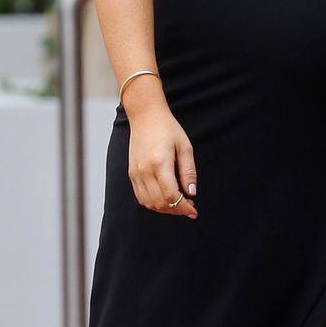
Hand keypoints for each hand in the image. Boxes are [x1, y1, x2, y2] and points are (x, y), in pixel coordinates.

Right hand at [127, 96, 197, 217]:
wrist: (145, 117)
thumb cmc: (167, 129)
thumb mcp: (185, 147)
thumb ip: (188, 171)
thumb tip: (192, 192)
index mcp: (160, 163)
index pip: (171, 195)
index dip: (184, 207)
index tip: (194, 210)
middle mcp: (145, 171)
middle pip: (160, 202)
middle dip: (176, 209)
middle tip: (189, 206)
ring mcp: (136, 173)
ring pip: (149, 203)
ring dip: (165, 208)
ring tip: (178, 203)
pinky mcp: (131, 174)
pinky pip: (141, 197)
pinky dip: (153, 203)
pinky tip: (165, 198)